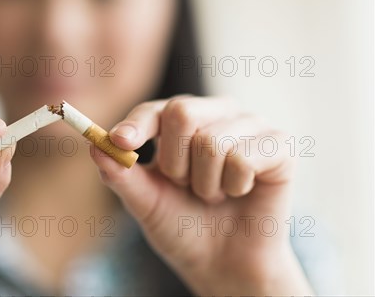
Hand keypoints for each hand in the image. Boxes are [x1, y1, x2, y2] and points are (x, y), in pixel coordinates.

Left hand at [90, 96, 312, 294]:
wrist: (225, 265)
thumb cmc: (184, 227)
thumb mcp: (146, 203)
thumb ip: (121, 175)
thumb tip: (94, 145)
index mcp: (182, 121)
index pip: (155, 110)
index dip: (137, 125)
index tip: (121, 141)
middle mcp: (217, 113)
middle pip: (183, 112)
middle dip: (175, 164)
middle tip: (187, 187)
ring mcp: (250, 125)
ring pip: (212, 141)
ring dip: (205, 183)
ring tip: (214, 195)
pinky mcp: (280, 145)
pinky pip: (244, 156)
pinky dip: (235, 186)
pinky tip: (240, 193)